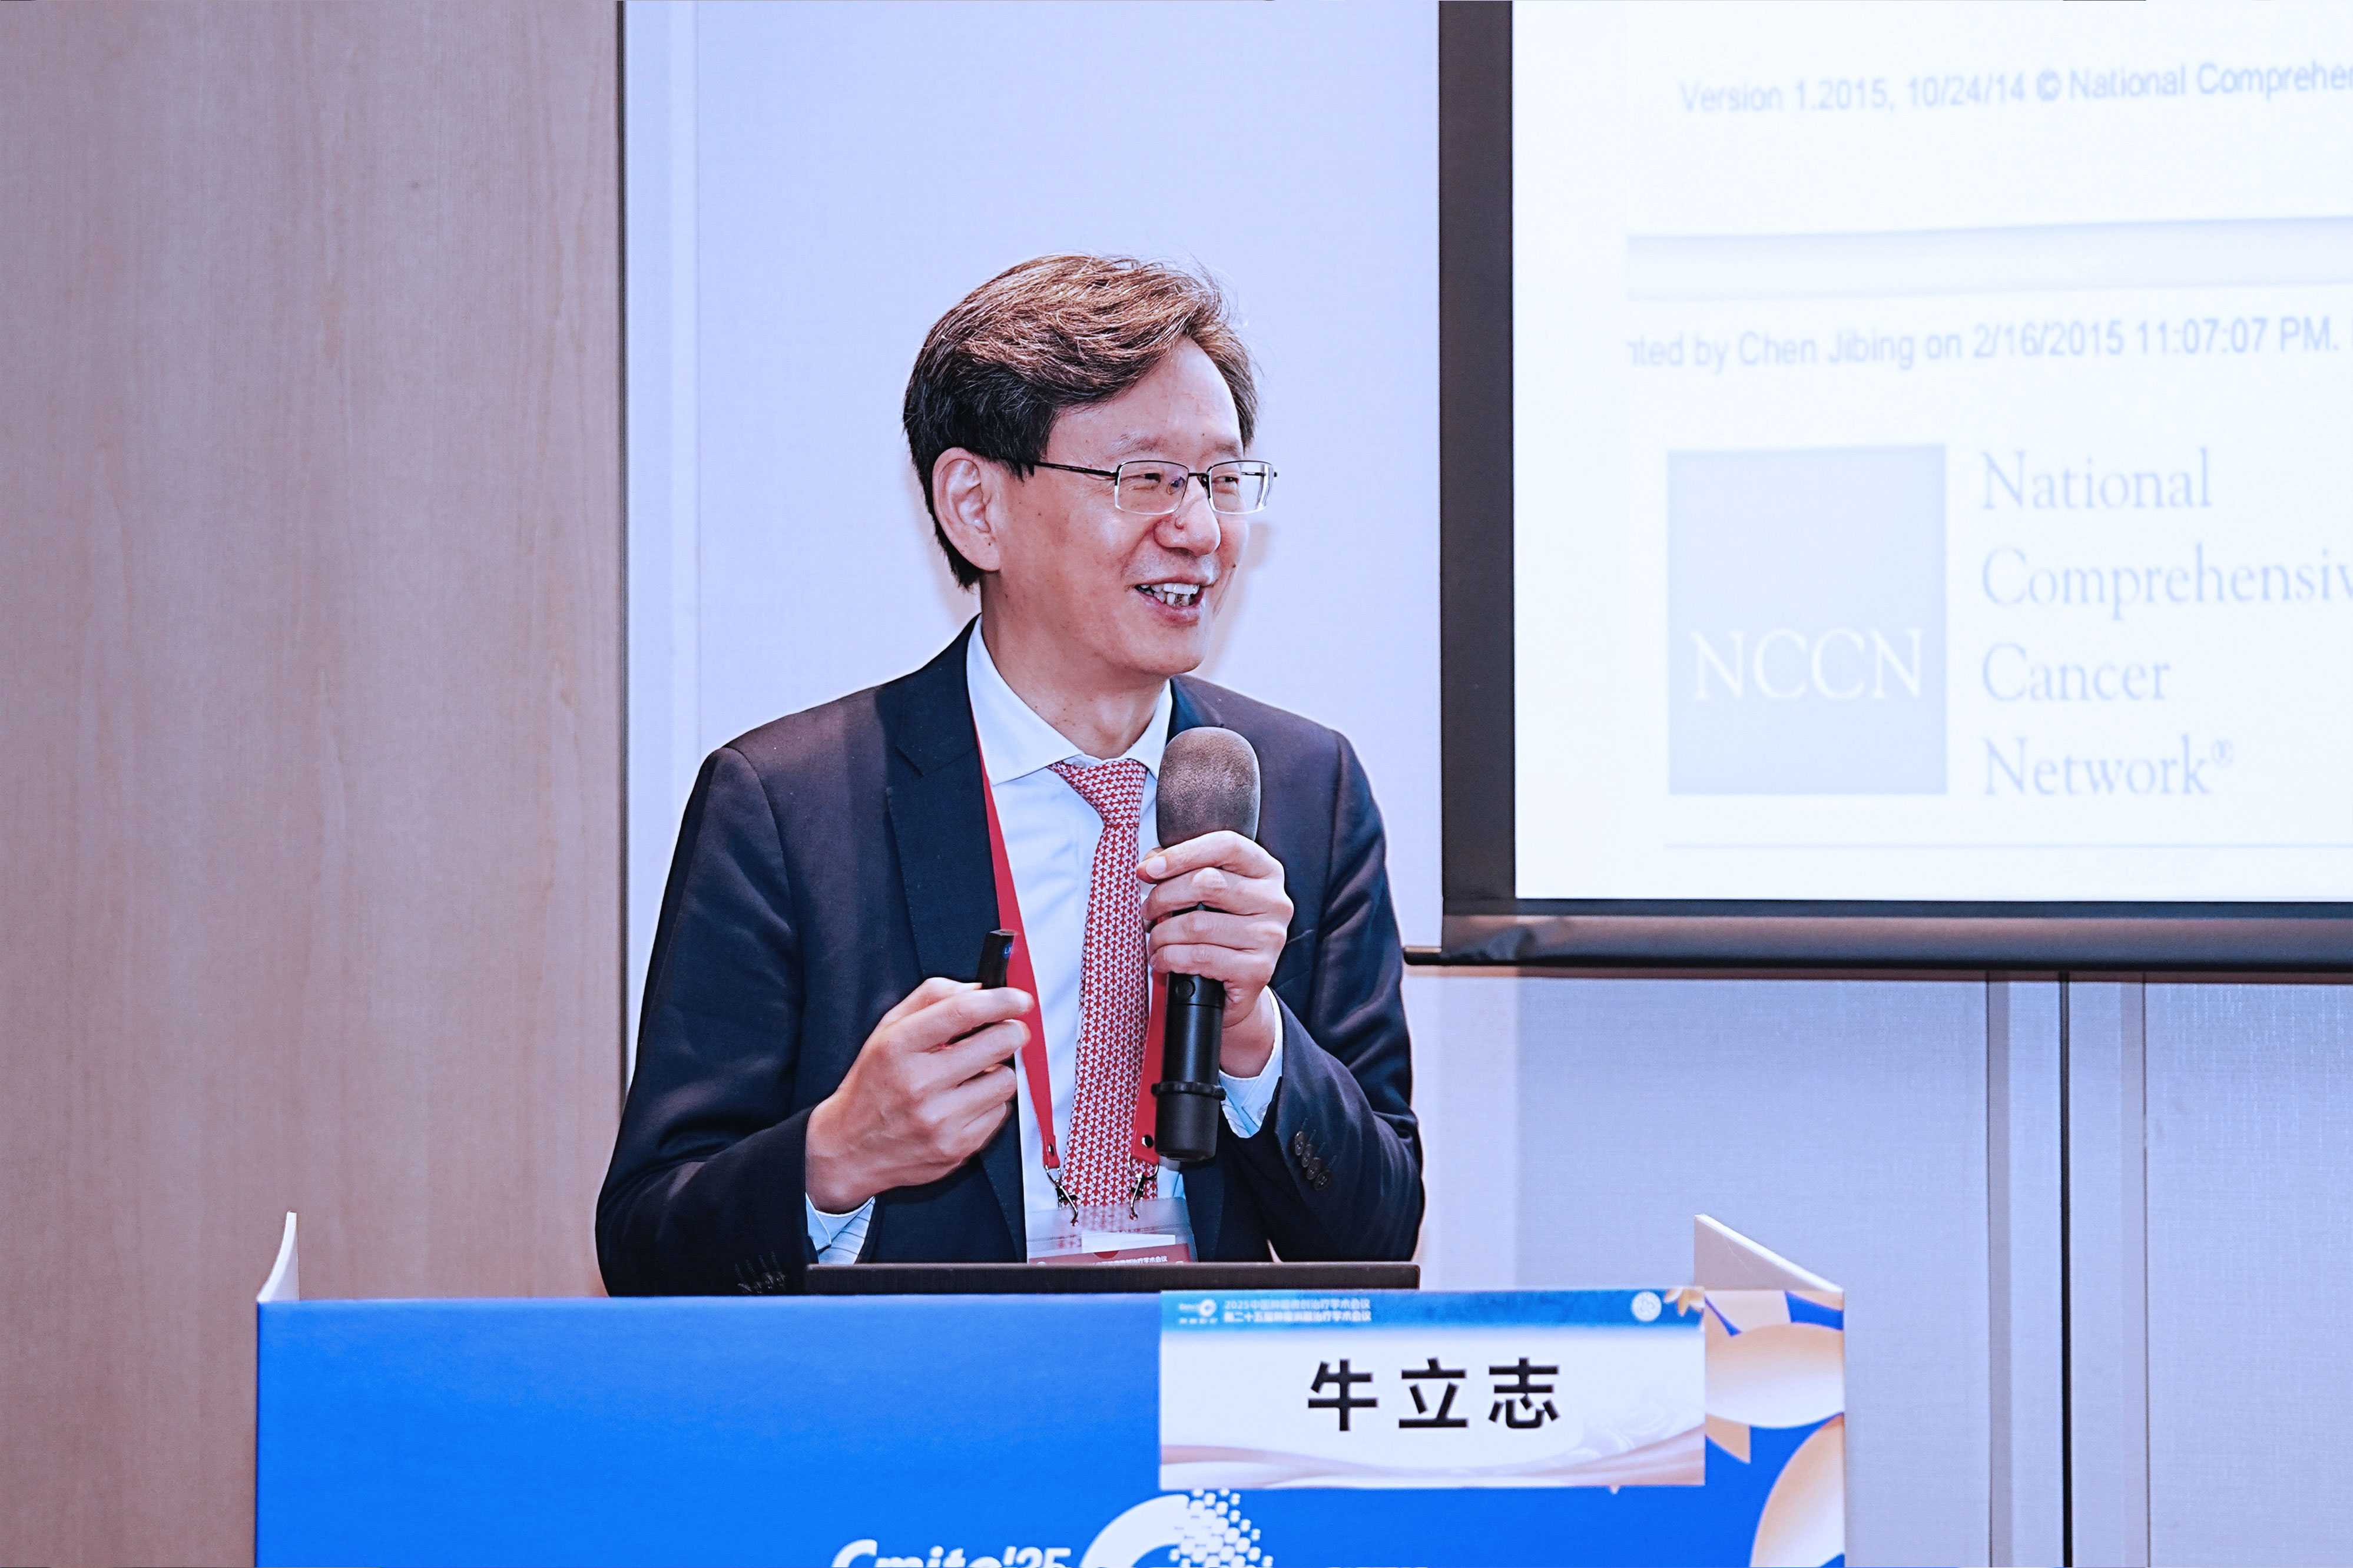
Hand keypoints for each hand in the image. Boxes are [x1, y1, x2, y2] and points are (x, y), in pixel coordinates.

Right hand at [804, 977, 1028, 1212]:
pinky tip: (965, 1102)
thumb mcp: (886, 1031)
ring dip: (998, 1072)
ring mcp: (939, 1119)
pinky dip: (989, 1104)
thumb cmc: (873, 1087)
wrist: (850, 1150)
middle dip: (1010, 1032)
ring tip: (973, 1074)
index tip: (1020, 999)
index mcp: (899, 1047)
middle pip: (997, 1043)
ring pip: (1006, 1080)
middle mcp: (918, 1083)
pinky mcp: (957, 1147)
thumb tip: (977, 988)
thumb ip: (930, 998)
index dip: (1002, 1000)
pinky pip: (1000, 1113)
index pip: (963, 1011)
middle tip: (1006, 1032)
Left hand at [1138, 830, 1291, 1077]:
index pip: (1226, 845)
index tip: (1148, 869)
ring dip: (1162, 934)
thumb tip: (1149, 865)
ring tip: (1154, 940)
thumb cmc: (1218, 933)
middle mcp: (1275, 901)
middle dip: (1163, 897)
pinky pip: (1200, 957)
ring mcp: (1270, 936)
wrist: (1236, 989)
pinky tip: (1162, 960)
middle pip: (1206, 882)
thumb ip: (1182, 869)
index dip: (1183, 853)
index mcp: (1265, 871)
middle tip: (1147, 911)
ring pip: (1197, 924)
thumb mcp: (1206, 894)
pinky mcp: (1258, 970)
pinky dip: (1170, 959)